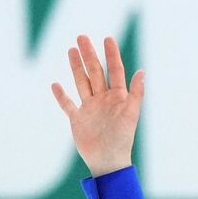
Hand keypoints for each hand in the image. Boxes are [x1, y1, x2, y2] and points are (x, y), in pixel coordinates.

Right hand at [50, 34, 144, 177]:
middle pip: (94, 72)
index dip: (111, 54)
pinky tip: (55, 84)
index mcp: (117, 96)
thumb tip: (142, 71)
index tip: (107, 38)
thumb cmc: (123, 139)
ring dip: (76, 67)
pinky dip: (61, 96)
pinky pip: (67, 105)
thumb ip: (136, 93)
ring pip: (81, 82)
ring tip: (71, 50)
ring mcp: (89, 108)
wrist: (108, 161)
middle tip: (81, 37)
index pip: (114, 70)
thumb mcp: (131, 114)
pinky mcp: (77, 119)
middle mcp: (102, 99)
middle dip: (88, 54)